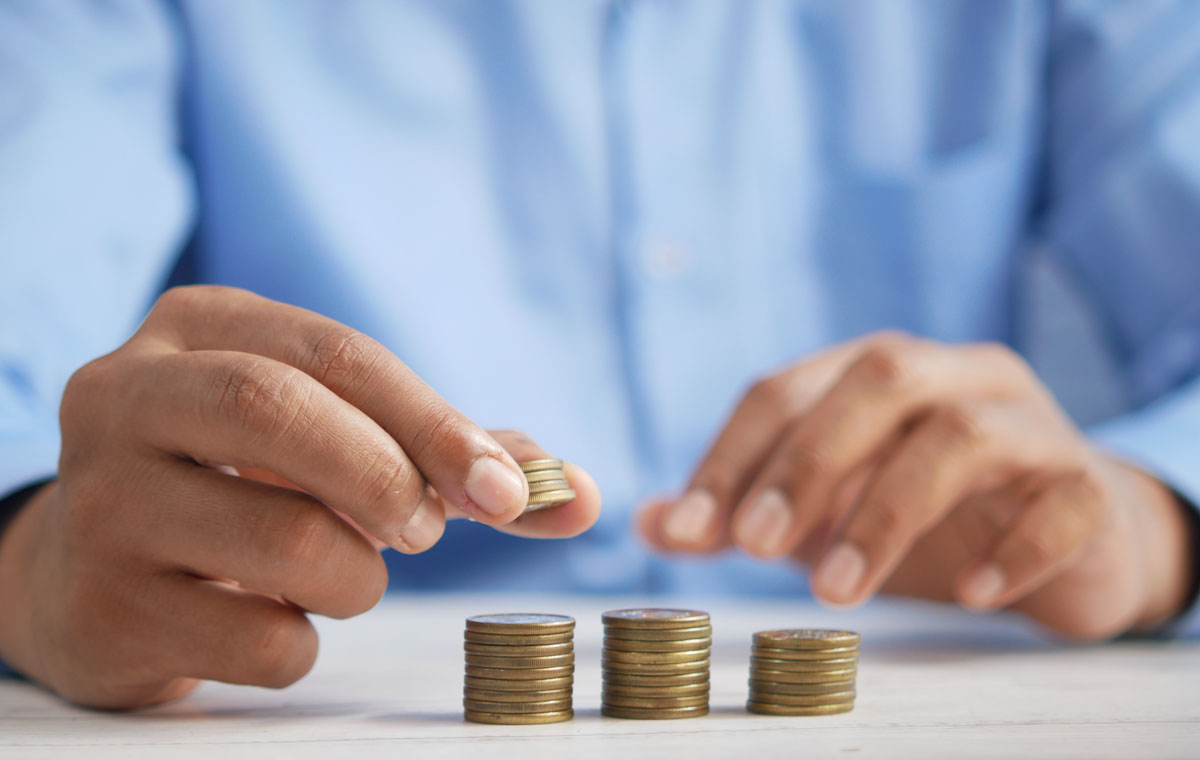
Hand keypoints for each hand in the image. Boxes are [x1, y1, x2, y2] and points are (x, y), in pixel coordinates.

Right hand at [0, 286, 599, 707]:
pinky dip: (303, 642)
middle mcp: (126, 397)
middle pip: (280, 412)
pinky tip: (272, 618)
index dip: (436, 422)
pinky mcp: (101, 608)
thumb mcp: (331, 437)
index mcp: (198, 328)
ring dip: (356, 577)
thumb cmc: (244, 486)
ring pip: (285, 541)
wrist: (91, 570)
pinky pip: (258, 640)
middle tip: (424, 531)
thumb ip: (452, 457)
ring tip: (338, 574)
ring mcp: (100, 503)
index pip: (336, 353)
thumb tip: (579, 494)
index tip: (509, 490)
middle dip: (388, 478)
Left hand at [639, 332, 1192, 639]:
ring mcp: (1029, 423)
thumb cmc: (929, 514)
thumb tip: (648, 524)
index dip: (730, 455)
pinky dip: (1012, 548)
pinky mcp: (1088, 485)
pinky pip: (1061, 501)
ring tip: (837, 591)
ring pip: (962, 434)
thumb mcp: (824, 512)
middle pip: (878, 379)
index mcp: (876, 372)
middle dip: (807, 462)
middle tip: (754, 546)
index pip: (785, 388)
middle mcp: (953, 376)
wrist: (1070, 536)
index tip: (687, 530)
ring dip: (887, 512)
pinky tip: (970, 594)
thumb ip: (742, 512)